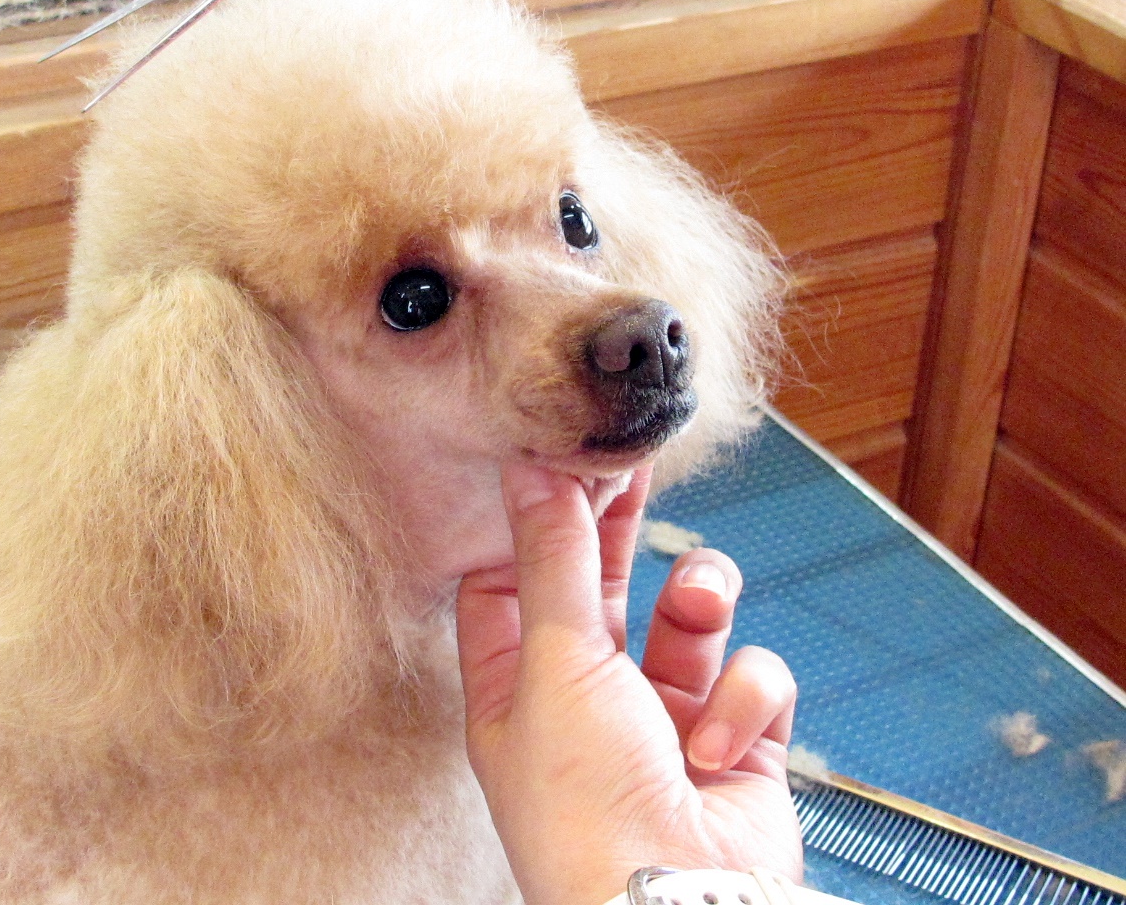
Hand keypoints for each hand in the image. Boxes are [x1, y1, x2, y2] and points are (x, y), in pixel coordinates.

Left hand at [456, 464, 802, 904]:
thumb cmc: (588, 808)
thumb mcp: (556, 662)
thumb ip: (553, 558)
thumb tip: (529, 469)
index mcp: (514, 688)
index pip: (513, 583)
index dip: (535, 521)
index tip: (558, 456)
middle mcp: (585, 700)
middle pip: (600, 584)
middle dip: (618, 527)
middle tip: (634, 460)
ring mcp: (663, 721)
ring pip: (690, 618)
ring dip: (700, 602)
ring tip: (698, 606)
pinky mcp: (735, 745)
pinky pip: (751, 676)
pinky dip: (742, 703)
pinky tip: (717, 747)